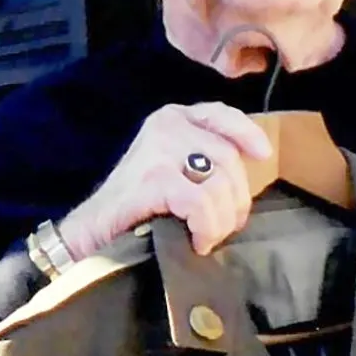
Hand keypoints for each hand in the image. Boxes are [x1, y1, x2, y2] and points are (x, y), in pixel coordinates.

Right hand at [58, 103, 274, 260]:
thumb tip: (246, 175)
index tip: (263, 155)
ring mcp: (160, 149)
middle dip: (235, 199)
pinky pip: (201, 203)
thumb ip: (203, 161)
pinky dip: (206, 228)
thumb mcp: (173, 171)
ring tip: (206, 238)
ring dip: (221, 221)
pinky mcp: (155, 178)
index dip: (246, 133)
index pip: (220, 114)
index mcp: (173, 118)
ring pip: (219, 183)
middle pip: (228, 158)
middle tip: (225, 228)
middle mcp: (167, 125)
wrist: (92, 233)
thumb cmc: (136, 208)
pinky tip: (195, 241)